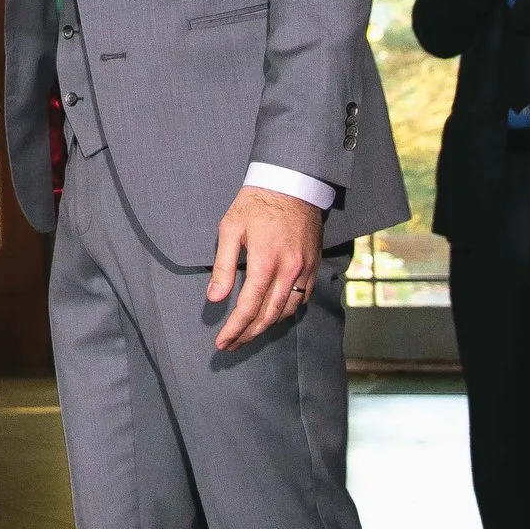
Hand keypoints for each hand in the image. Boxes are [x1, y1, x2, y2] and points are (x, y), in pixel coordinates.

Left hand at [204, 187, 325, 354]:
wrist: (292, 183)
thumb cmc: (257, 203)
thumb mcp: (230, 229)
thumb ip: (223, 266)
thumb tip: (214, 298)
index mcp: (265, 262)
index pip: (248, 307)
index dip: (234, 329)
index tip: (221, 343)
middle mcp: (288, 270)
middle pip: (268, 316)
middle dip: (248, 334)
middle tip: (231, 345)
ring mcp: (305, 269)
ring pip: (286, 311)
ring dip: (266, 327)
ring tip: (248, 334)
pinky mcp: (314, 265)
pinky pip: (302, 298)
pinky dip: (286, 311)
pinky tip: (273, 315)